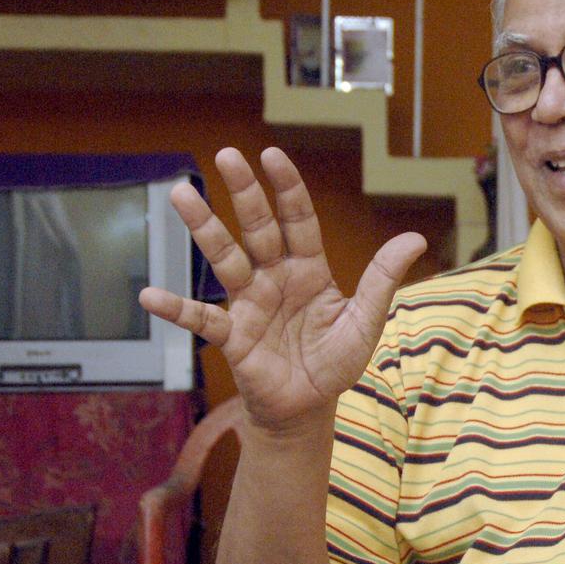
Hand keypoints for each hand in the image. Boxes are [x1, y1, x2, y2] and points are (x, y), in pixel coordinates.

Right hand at [138, 147, 425, 428]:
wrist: (309, 408)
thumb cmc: (337, 363)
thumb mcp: (365, 322)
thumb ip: (382, 280)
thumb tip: (414, 238)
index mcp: (308, 270)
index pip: (297, 220)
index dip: (286, 188)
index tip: (272, 155)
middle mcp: (275, 278)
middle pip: (257, 227)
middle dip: (243, 192)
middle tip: (226, 155)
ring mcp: (249, 303)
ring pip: (224, 258)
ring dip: (204, 228)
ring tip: (181, 193)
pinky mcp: (233, 336)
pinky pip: (201, 319)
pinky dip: (176, 308)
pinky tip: (150, 296)